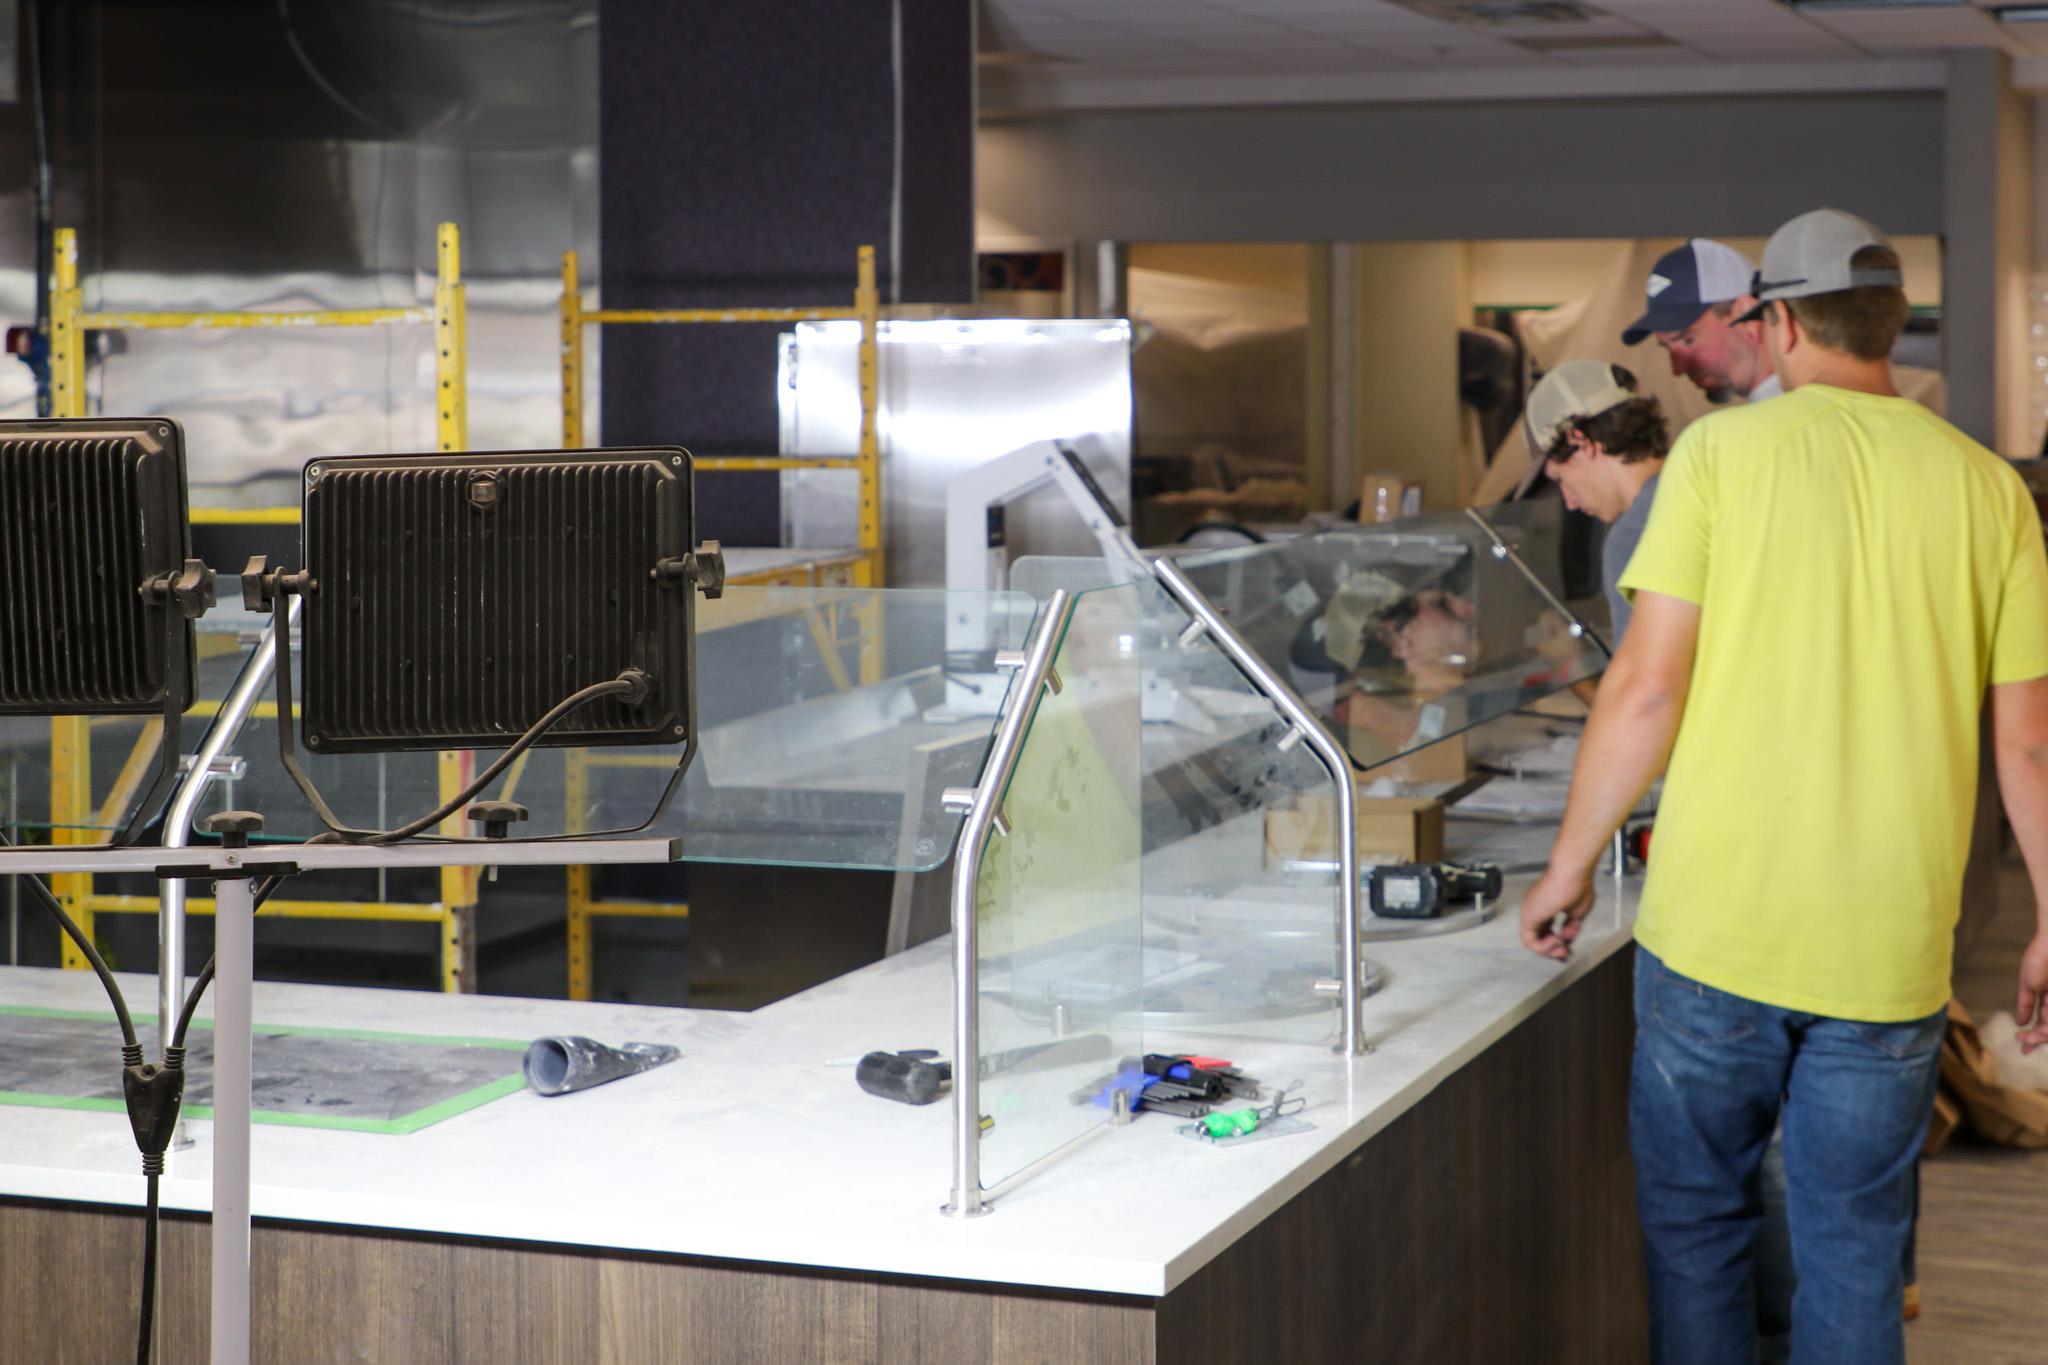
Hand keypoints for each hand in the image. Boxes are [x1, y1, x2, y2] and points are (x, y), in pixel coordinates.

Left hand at [1520, 862, 1596, 961]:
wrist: (1572, 871)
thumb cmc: (1577, 884)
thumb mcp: (1578, 911)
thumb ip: (1571, 927)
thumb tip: (1566, 939)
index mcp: (1545, 906)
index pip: (1546, 930)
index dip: (1556, 943)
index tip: (1569, 948)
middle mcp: (1535, 909)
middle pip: (1538, 938)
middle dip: (1553, 950)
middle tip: (1566, 953)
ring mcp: (1530, 912)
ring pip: (1532, 942)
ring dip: (1548, 950)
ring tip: (1562, 947)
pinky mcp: (1528, 916)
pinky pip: (1530, 941)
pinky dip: (1544, 947)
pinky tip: (1557, 940)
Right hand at [2018, 930, 2047, 1052]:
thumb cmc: (2040, 957)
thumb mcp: (2028, 983)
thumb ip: (2025, 1004)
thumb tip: (2020, 1023)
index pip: (2042, 1023)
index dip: (2033, 1037)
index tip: (2022, 1048)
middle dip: (2038, 1038)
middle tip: (2024, 1044)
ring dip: (2043, 1035)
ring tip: (2031, 1037)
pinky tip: (2041, 1025)